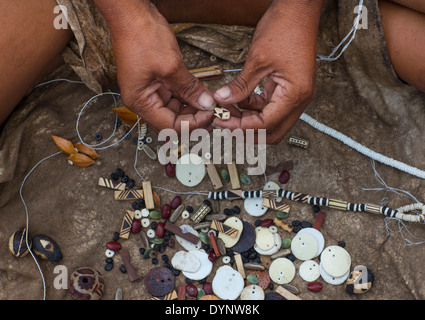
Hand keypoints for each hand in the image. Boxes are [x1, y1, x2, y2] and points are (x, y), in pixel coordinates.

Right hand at [95, 0, 215, 132]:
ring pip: (176, 109)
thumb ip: (189, 88)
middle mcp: (143, 100)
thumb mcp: (171, 65)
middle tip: (213, 112)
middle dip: (194, 118)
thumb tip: (205, 104)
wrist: (131, 13)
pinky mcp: (157, 81)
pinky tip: (202, 94)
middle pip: (172, 121)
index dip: (192, 123)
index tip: (210, 113)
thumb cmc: (140, 35)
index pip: (170, 126)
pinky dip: (189, 96)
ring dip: (193, 108)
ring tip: (210, 102)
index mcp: (140, 102)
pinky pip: (175, 95)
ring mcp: (149, 91)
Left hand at [213, 0, 323, 143]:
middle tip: (227, 125)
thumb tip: (224, 100)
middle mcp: (300, 98)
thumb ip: (241, 85)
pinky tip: (239, 100)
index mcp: (295, 94)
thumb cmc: (286, 28)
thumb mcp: (258, 59)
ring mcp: (296, 94)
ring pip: (271, 120)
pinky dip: (254, 107)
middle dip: (249, 131)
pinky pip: (271, 106)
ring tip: (228, 110)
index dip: (242, 127)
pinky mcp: (290, 88)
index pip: (267, 124)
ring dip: (250, 119)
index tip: (224, 123)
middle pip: (273, 131)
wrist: (299, 9)